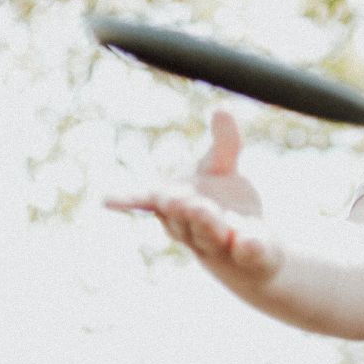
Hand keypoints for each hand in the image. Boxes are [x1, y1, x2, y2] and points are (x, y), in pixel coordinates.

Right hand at [104, 110, 281, 287]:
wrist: (256, 249)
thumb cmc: (226, 206)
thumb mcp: (225, 171)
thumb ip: (225, 143)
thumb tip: (221, 108)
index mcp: (177, 204)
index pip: (150, 202)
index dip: (130, 200)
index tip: (107, 200)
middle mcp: (194, 227)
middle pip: (181, 218)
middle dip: (177, 207)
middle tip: (173, 196)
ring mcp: (223, 244)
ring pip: (210, 234)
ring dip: (205, 222)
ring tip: (200, 207)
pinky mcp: (253, 255)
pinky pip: (249, 252)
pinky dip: (249, 246)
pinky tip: (250, 241)